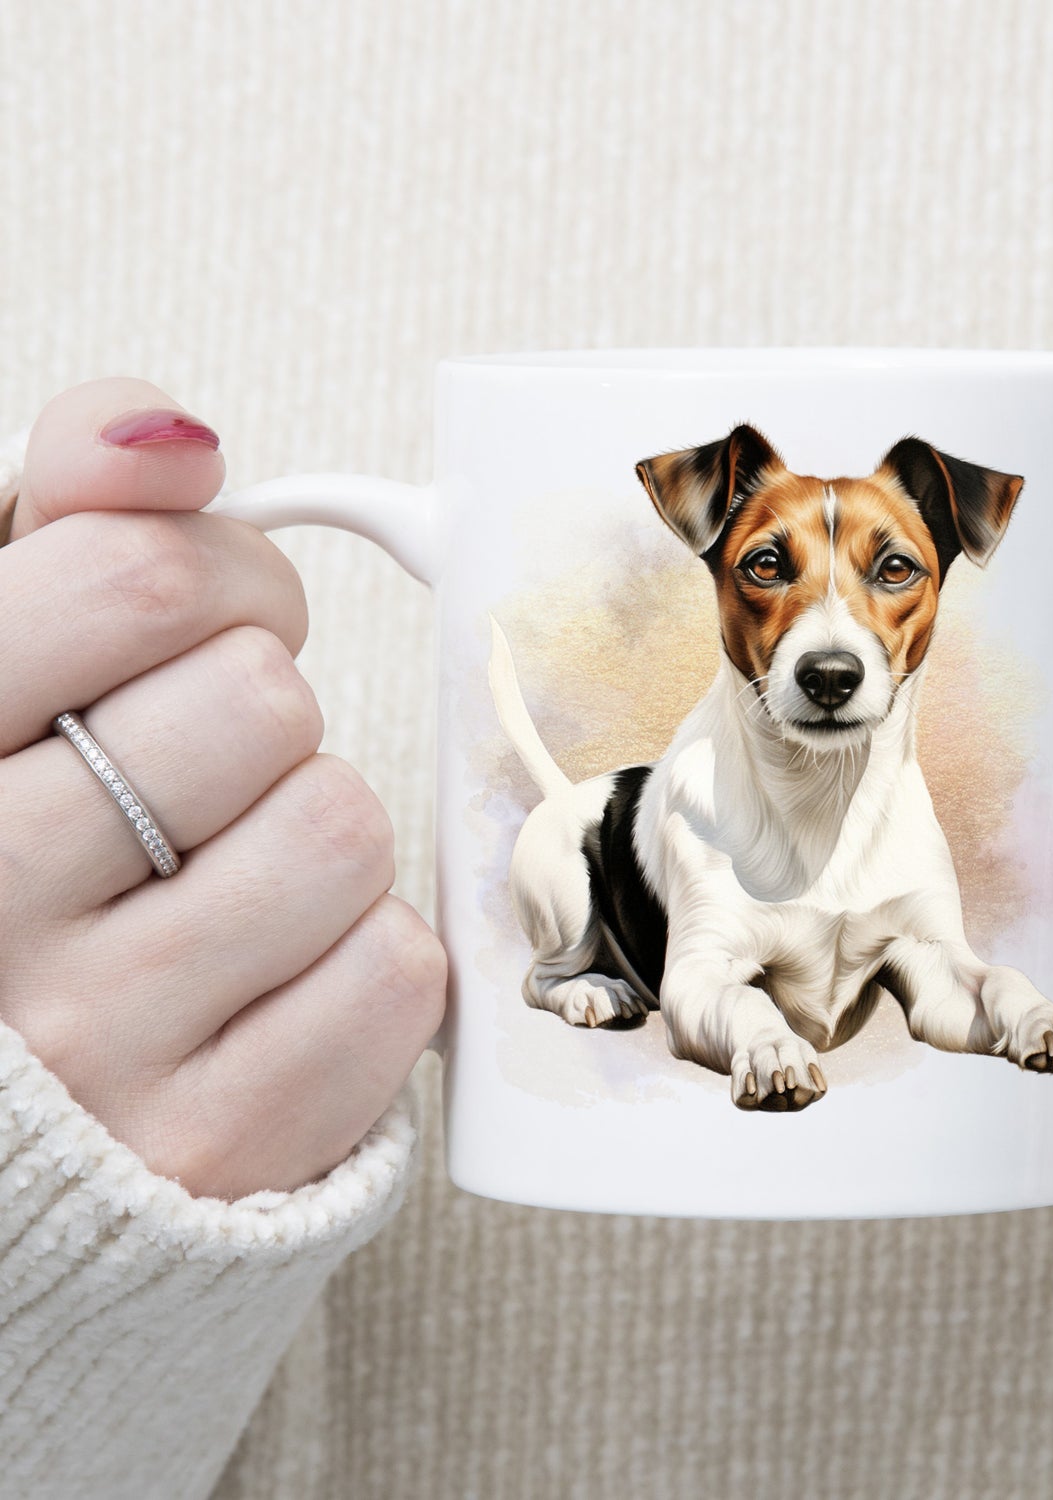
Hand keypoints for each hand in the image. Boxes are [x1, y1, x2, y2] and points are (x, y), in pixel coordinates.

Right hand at [0, 378, 444, 1198]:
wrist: (25, 1115)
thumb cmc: (26, 849)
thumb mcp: (1, 664)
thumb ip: (68, 523)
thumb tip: (172, 434)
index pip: (135, 581)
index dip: (221, 576)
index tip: (205, 619)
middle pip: (260, 701)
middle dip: (262, 711)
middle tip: (210, 767)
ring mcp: (98, 1046)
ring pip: (340, 826)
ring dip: (315, 832)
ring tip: (229, 877)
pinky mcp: (220, 1143)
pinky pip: (395, 969)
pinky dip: (363, 955)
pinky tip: (273, 976)